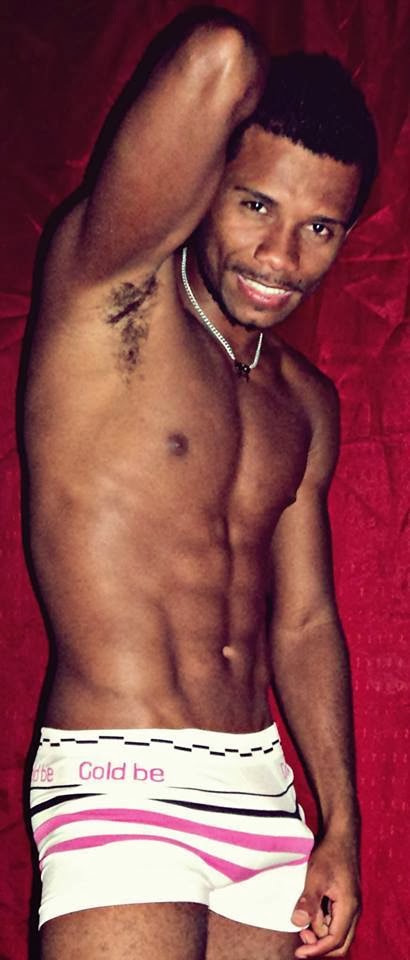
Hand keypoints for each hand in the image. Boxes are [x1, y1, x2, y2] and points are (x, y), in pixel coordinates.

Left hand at [291, 832, 360, 956]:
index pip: (334, 941)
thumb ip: (308, 901)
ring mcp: (350, 905)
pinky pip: (335, 920)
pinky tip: (310, 911)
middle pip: (340, 942)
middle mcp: (353, 910)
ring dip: (320, 932)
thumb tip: (298, 923)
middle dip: (320, 945)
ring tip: (302, 921)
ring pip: (337, 931)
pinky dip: (323, 922)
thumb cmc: (329, 854)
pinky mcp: (345, 899)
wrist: (340, 836)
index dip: (316, 950)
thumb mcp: (316, 877)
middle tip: (301, 938)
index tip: (298, 952)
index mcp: (349, 908)